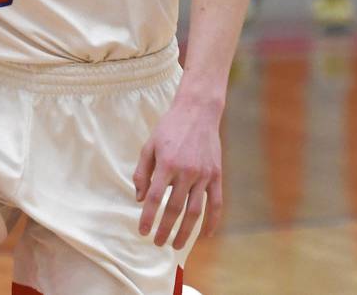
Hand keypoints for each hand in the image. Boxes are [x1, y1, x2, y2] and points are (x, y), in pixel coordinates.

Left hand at [133, 100, 222, 249]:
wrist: (197, 112)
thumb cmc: (169, 128)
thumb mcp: (149, 145)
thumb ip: (142, 172)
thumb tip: (139, 199)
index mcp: (166, 163)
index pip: (155, 198)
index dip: (148, 217)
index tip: (142, 231)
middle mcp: (186, 171)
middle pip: (174, 209)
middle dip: (165, 229)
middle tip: (157, 243)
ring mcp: (204, 175)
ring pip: (195, 212)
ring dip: (186, 232)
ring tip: (177, 245)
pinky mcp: (217, 175)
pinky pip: (216, 204)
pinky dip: (212, 222)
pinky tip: (205, 235)